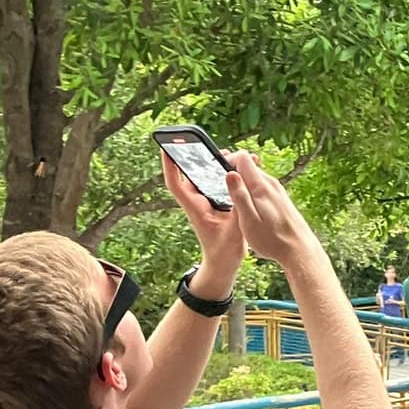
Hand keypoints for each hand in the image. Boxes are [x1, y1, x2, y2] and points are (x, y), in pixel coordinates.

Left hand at [161, 150, 243, 280]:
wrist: (225, 264)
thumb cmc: (225, 251)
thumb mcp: (234, 231)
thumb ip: (237, 208)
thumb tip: (238, 184)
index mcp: (195, 208)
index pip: (175, 183)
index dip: (169, 164)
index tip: (166, 146)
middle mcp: (198, 202)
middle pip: (193, 174)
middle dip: (199, 157)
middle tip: (209, 144)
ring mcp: (208, 203)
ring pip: (208, 178)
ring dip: (218, 166)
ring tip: (233, 156)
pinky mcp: (218, 204)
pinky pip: (220, 185)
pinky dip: (229, 177)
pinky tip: (242, 171)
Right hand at [223, 151, 319, 265]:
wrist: (299, 251)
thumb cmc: (273, 240)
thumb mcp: (249, 220)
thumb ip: (239, 196)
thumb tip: (230, 173)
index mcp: (261, 186)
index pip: (243, 157)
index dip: (229, 160)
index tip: (220, 174)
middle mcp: (272, 184)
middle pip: (249, 166)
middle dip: (235, 175)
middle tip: (226, 193)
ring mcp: (279, 191)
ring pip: (256, 178)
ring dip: (244, 186)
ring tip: (238, 205)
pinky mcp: (282, 200)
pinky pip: (264, 189)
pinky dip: (254, 194)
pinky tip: (253, 211)